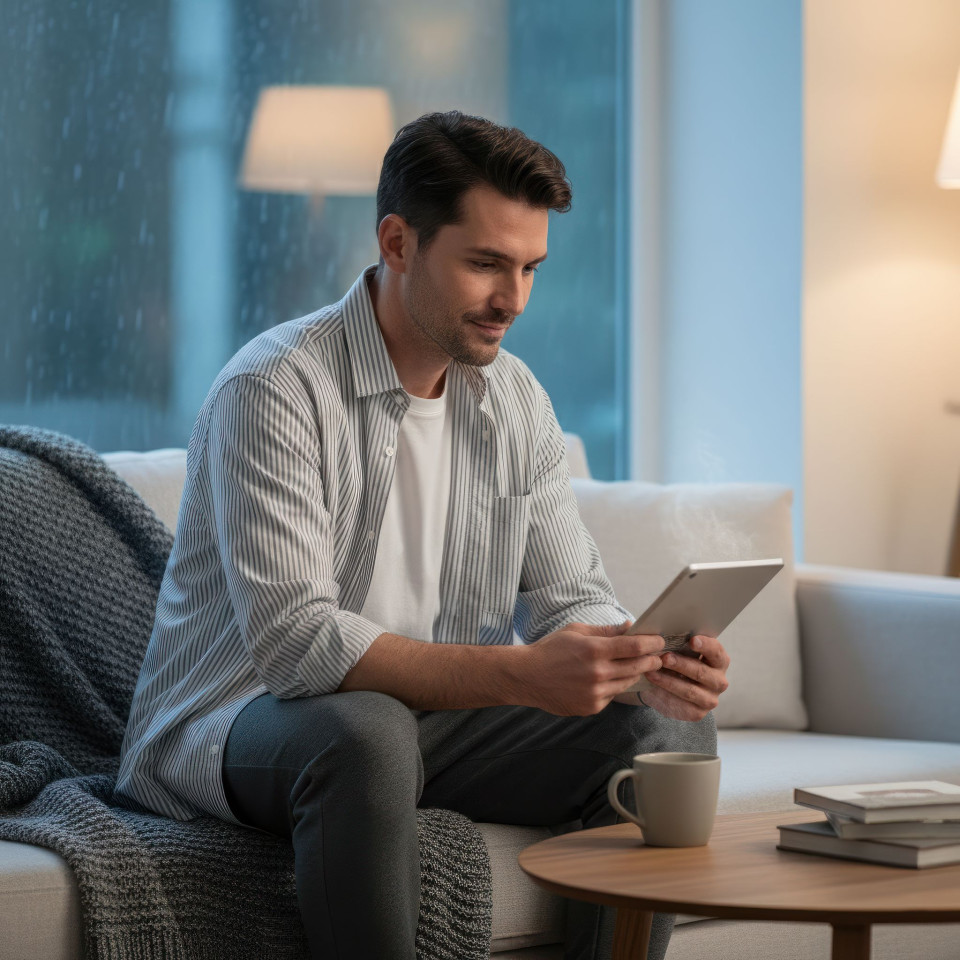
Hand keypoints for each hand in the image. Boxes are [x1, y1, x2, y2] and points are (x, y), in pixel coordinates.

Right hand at [518, 621, 663, 715]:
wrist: (527, 677)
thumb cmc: (550, 650)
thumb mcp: (576, 631)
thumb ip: (605, 631)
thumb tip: (629, 627)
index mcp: (594, 650)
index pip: (634, 647)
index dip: (652, 643)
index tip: (659, 641)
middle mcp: (597, 673)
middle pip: (637, 667)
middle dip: (651, 660)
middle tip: (657, 656)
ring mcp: (595, 693)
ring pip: (627, 682)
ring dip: (635, 673)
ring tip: (638, 666)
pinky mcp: (591, 707)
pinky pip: (612, 695)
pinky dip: (615, 686)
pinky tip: (609, 678)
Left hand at [633, 635, 729, 721]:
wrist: (666, 685)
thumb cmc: (674, 659)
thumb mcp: (675, 647)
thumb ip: (670, 636)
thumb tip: (635, 623)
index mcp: (719, 660)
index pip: (716, 651)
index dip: (706, 645)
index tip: (692, 640)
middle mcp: (719, 680)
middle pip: (702, 672)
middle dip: (682, 664)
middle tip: (664, 657)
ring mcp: (710, 699)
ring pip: (690, 690)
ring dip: (669, 681)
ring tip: (651, 672)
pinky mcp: (697, 713)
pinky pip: (682, 705)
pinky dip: (666, 695)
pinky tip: (653, 687)